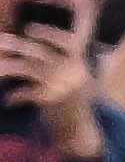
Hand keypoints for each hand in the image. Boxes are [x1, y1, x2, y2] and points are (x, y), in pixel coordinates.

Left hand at [0, 16, 75, 150]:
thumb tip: (34, 45)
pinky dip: (15, 96)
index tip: (29, 29)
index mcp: (79, 65)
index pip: (67, 42)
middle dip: (16, 44)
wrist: (78, 133)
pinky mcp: (51, 99)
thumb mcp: (74, 82)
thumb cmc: (71, 105)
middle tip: (1, 41)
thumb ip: (63, 64)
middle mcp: (73, 72)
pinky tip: (9, 101)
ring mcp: (62, 85)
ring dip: (7, 67)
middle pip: (39, 51)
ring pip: (27, 68)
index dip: (47, 33)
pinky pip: (25, 92)